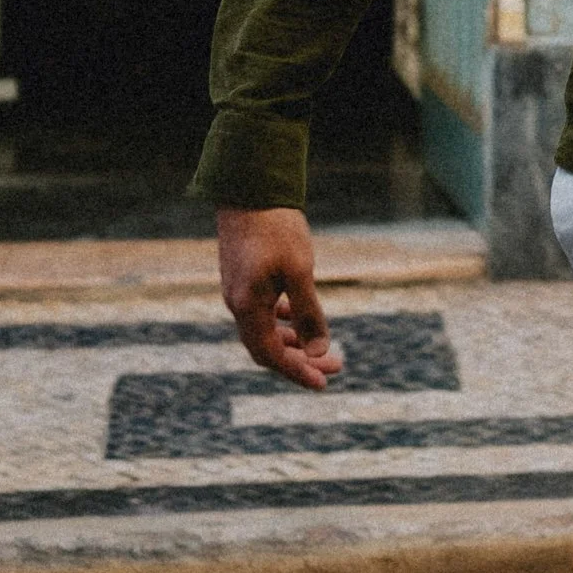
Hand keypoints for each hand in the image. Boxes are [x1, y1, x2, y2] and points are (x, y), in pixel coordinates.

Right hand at [218, 208, 344, 389]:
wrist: (250, 188)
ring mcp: (237, 290)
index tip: (323, 384)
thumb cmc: (276, 228)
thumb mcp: (300, 270)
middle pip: (267, 347)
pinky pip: (260, 311)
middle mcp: (236, 303)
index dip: (297, 371)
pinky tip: (297, 314)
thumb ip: (308, 313)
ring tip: (321, 347)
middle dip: (301, 360)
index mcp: (247, 306)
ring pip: (263, 329)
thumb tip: (320, 352)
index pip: (271, 355)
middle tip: (335, 366)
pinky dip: (281, 320)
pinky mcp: (241, 277)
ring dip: (293, 341)